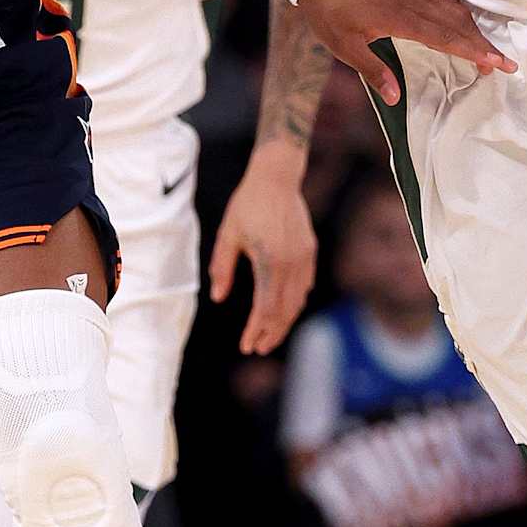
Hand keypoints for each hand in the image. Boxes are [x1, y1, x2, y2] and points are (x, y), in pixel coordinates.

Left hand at [208, 140, 318, 354]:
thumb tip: (218, 298)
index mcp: (269, 261)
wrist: (277, 177)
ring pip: (298, 300)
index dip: (256, 330)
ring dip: (285, 321)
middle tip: (259, 349)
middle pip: (284, 310)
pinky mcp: (309, 251)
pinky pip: (305, 284)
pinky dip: (296, 301)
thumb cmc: (248, 205)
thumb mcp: (227, 235)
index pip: (265, 308)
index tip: (247, 346)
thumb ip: (223, 268)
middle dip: (272, 333)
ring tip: (271, 334)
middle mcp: (291, 263)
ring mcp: (304, 258)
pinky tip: (286, 309)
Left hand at [297, 0, 513, 102]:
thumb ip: (373, 71)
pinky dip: (457, 8)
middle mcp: (411, 2)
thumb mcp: (345, 48)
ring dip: (473, 29)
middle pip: (456, 24)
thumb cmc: (329, 15)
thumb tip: (395, 97)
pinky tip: (462, 16)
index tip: (495, 62)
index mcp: (399, 18)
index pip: (445, 37)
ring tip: (488, 49)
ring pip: (452, 9)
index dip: (472, 50)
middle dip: (483, 44)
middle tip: (505, 64)